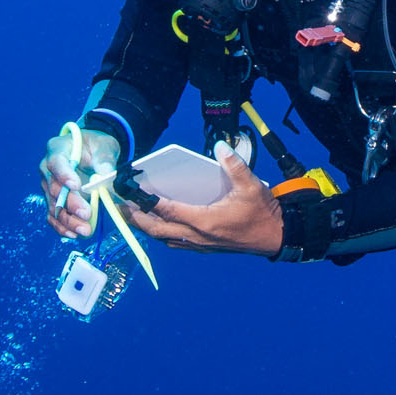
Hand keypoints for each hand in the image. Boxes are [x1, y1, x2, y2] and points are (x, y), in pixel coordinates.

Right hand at [41, 126, 119, 238]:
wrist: (90, 153)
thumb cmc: (95, 146)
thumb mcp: (104, 145)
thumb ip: (104, 158)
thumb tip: (106, 175)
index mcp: (57, 149)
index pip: (56, 162)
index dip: (64, 175)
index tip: (76, 186)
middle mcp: (47, 169)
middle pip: (54, 189)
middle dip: (71, 203)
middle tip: (87, 214)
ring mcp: (48, 187)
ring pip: (53, 206)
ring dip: (68, 220)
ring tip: (85, 230)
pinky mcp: (53, 201)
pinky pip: (53, 216)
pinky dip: (62, 227)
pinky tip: (74, 235)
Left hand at [126, 145, 285, 256]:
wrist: (275, 237)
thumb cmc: (262, 212)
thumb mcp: (252, 186)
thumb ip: (234, 166)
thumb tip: (220, 147)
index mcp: (206, 221)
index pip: (169, 211)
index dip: (148, 203)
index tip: (131, 194)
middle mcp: (199, 236)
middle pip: (158, 230)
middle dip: (137, 219)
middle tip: (119, 207)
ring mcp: (200, 245)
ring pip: (164, 239)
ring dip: (146, 229)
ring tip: (131, 216)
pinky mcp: (204, 248)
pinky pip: (175, 243)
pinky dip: (161, 234)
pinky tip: (157, 225)